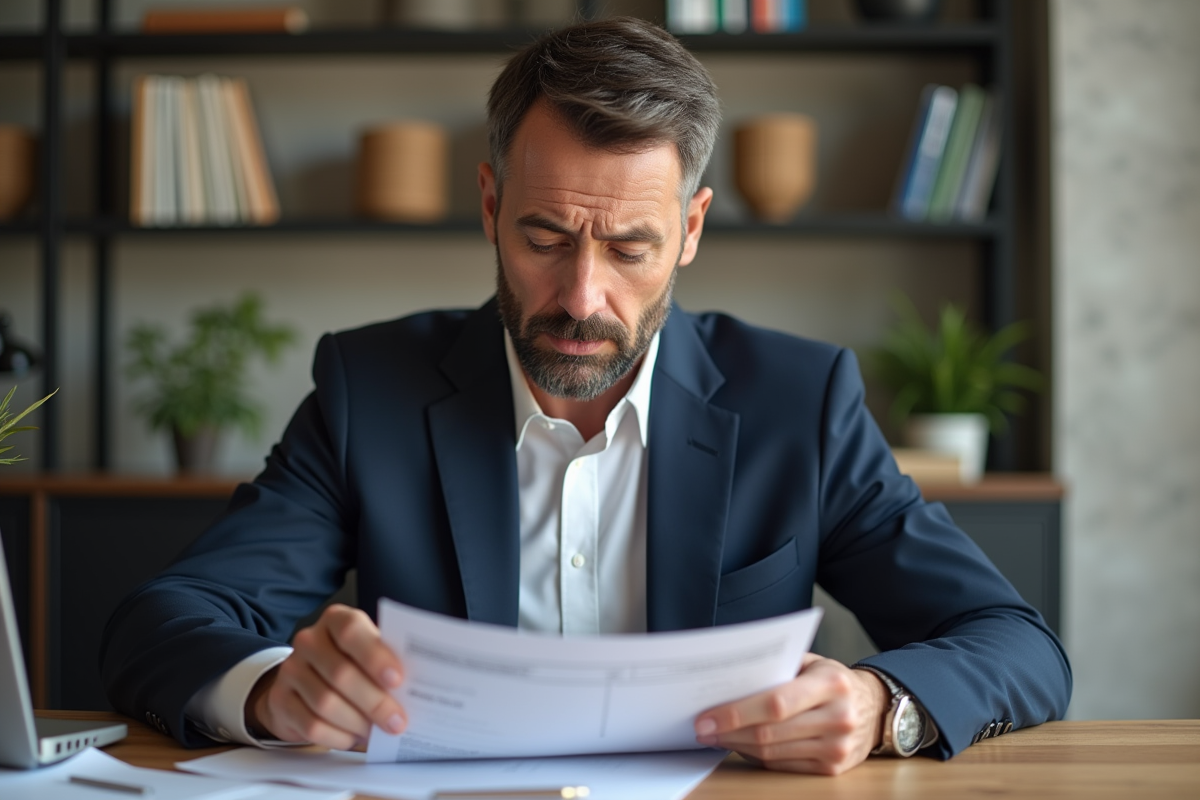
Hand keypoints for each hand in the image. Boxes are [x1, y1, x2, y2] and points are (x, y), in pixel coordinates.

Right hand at [245, 604, 407, 749]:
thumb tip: (418, 688)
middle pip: (341, 673)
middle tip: (397, 722)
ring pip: (326, 703)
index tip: (397, 680)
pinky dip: (338, 736)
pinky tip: (353, 738)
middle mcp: (309, 640)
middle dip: (374, 702)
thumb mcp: (370, 652)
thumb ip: (388, 661)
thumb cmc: (352, 662)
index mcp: (336, 620)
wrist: (306, 678)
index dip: (374, 656)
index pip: (351, 631)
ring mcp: (291, 669)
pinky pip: (311, 725)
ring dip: (357, 723)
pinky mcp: (280, 700)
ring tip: (377, 732)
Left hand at [693, 653, 887, 774]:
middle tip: (702, 728)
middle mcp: (838, 717)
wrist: (875, 707)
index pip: (775, 702)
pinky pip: (782, 765)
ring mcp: (837, 747)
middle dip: (729, 731)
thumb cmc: (832, 680)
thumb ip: (777, 667)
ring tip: (715, 735)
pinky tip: (740, 745)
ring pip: (772, 752)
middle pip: (770, 732)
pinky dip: (756, 756)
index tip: (707, 716)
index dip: (736, 712)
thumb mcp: (812, 662)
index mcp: (831, 683)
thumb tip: (728, 679)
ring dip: (736, 745)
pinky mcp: (832, 768)